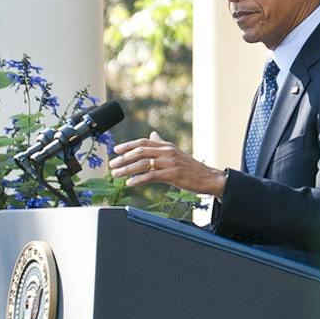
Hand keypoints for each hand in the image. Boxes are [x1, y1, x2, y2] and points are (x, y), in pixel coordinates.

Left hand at [109, 133, 225, 196]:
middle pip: (140, 151)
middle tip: (112, 164)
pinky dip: (138, 180)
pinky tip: (129, 183)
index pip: (143, 142)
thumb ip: (161, 144)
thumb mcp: (175, 152)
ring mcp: (169, 163)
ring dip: (126, 169)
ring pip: (143, 164)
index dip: (128, 145)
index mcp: (166, 146)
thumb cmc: (190, 168)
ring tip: (116, 174)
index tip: (116, 150)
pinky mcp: (172, 174)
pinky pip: (150, 176)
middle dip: (123, 158)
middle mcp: (167, 151)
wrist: (207, 178)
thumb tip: (152, 134)